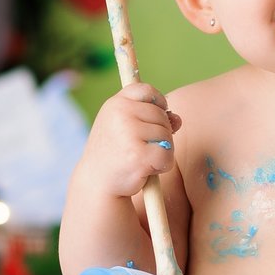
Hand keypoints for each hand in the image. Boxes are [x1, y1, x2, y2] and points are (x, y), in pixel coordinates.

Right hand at [76, 81, 181, 201]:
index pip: (147, 91)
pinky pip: (167, 155)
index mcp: (115, 104)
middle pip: (162, 116)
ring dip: (160, 151)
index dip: (158, 102)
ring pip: (166, 136)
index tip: (157, 114)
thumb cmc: (114, 153)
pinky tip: (144, 169)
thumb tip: (177, 119)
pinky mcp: (139, 155)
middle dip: (160, 133)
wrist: (97, 183)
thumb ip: (151, 117)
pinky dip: (162, 166)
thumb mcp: (126, 127)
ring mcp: (130, 133)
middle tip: (140, 148)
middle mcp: (121, 114)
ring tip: (139, 159)